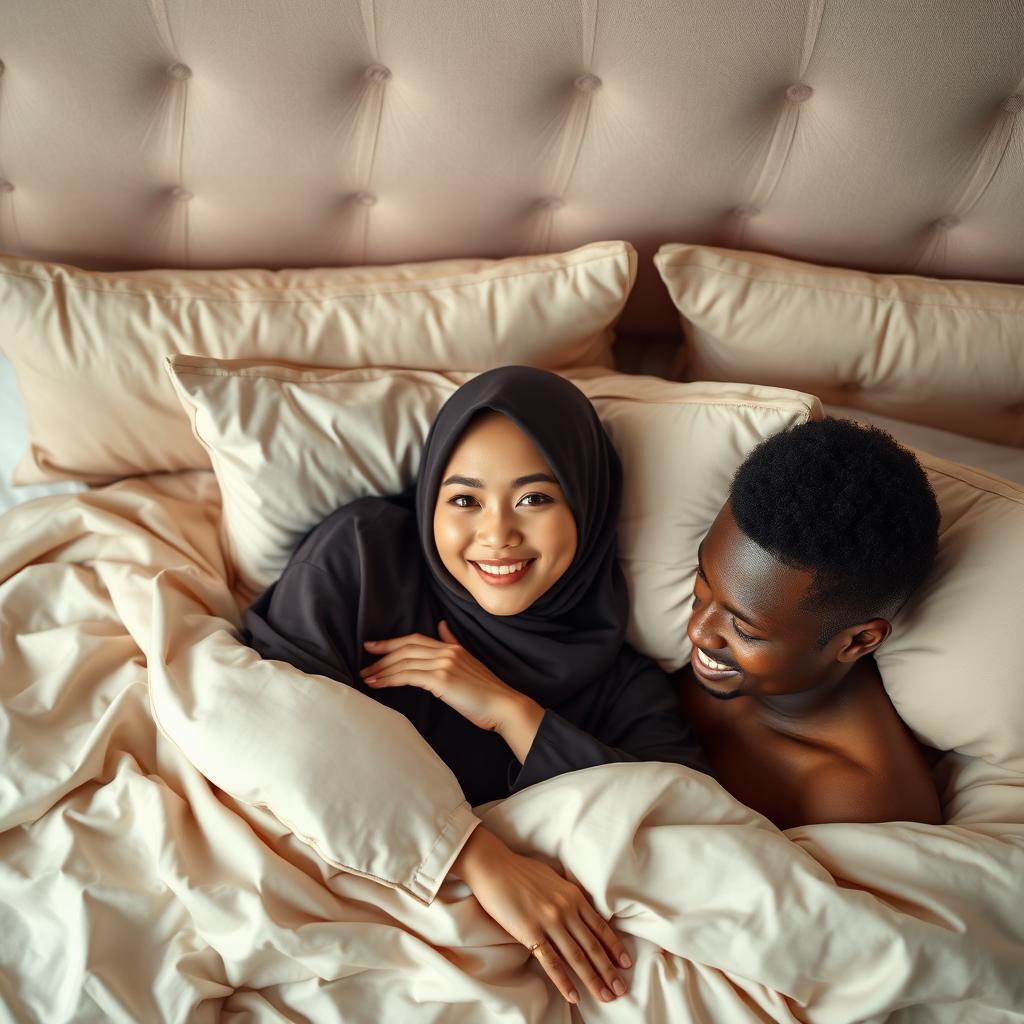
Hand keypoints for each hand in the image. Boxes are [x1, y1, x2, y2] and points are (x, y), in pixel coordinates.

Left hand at [362, 621, 522, 732]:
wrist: (504, 706)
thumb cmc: (486, 692)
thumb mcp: (469, 662)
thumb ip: (453, 644)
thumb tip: (442, 626)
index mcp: (452, 647)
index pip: (415, 639)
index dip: (392, 642)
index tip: (372, 646)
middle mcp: (447, 651)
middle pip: (406, 647)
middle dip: (381, 654)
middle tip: (363, 661)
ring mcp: (444, 664)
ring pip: (403, 661)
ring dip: (381, 669)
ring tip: (365, 677)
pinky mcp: (441, 679)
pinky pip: (408, 675)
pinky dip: (389, 678)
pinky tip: (377, 684)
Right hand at [453, 826, 630, 1004]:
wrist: (494, 866)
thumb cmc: (521, 870)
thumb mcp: (554, 878)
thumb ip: (568, 896)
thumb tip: (579, 909)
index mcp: (573, 895)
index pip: (600, 926)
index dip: (615, 947)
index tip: (626, 963)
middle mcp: (566, 909)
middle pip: (593, 945)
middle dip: (609, 970)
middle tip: (621, 989)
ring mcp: (549, 921)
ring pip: (577, 956)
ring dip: (593, 979)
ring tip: (605, 996)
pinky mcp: (530, 932)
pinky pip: (551, 961)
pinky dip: (564, 981)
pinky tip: (574, 995)